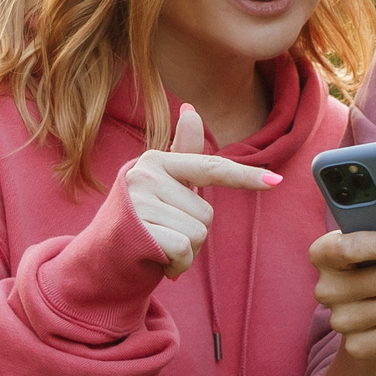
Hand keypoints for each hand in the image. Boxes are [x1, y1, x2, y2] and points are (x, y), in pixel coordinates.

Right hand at [125, 104, 277, 277]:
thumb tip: (191, 110)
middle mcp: (145, 175)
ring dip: (185, 253)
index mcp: (156, 161)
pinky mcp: (138, 229)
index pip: (210, 168)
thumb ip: (182, 153)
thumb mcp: (160, 184)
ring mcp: (139, 201)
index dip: (244, 176)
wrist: (99, 258)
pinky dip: (178, 265)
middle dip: (193, 234)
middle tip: (164, 235)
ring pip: (198, 233)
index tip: (276, 182)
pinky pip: (184, 250)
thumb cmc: (138, 219)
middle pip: (206, 213)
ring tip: (158, 247)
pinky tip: (159, 262)